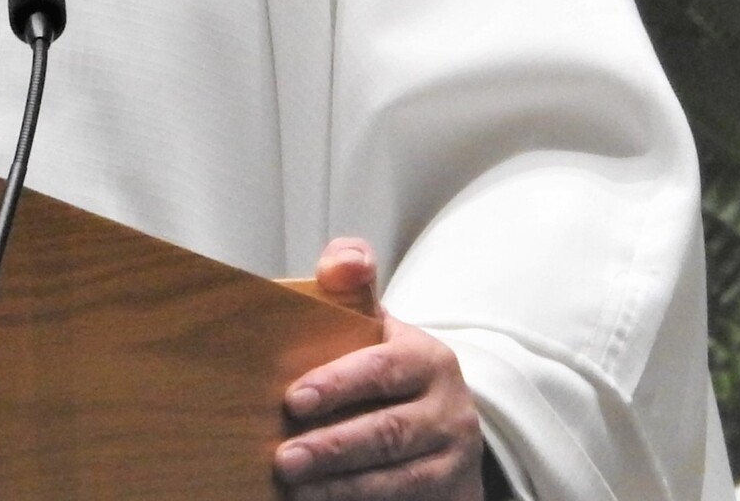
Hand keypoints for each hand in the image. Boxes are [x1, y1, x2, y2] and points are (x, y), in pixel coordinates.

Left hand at [274, 237, 487, 499]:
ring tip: (297, 491)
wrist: (444, 418)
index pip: (382, 370)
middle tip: (284, 460)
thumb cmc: (389, 364)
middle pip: (389, 433)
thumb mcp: (376, 320)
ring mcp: (454, 461)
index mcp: (428, 361)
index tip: (293, 401)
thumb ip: (352, 282)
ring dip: (345, 489)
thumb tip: (344, 262)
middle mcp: (449, 412)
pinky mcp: (454, 498)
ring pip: (400, 480)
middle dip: (334, 449)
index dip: (339, 385)